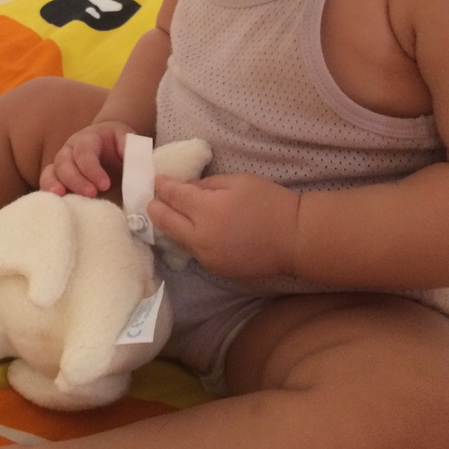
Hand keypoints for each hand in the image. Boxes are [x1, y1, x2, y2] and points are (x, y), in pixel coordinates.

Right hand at [39, 121, 135, 197]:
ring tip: (60, 197)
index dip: (92, 168)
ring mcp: (61, 164)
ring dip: (53, 185)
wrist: (109, 145)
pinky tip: (56, 206)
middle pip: (64, 163)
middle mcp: (69, 150)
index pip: (84, 152)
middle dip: (76, 180)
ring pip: (50, 173)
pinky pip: (48, 185)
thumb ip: (130, 147)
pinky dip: (49, 194)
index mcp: (87, 139)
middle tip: (91, 194)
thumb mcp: (127, 139)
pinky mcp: (58, 179)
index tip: (105, 184)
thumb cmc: (118, 144)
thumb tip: (133, 160)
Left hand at [148, 172, 299, 278]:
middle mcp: (200, 236)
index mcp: (207, 210)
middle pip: (164, 221)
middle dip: (155, 207)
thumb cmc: (269, 202)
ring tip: (169, 212)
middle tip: (153, 198)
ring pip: (177, 239)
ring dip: (171, 224)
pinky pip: (194, 251)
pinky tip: (195, 230)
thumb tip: (185, 189)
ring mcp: (207, 256)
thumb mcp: (237, 181)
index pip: (173, 196)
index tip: (157, 179)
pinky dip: (190, 238)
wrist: (294, 238)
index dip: (162, 186)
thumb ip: (206, 185)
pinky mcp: (216, 269)